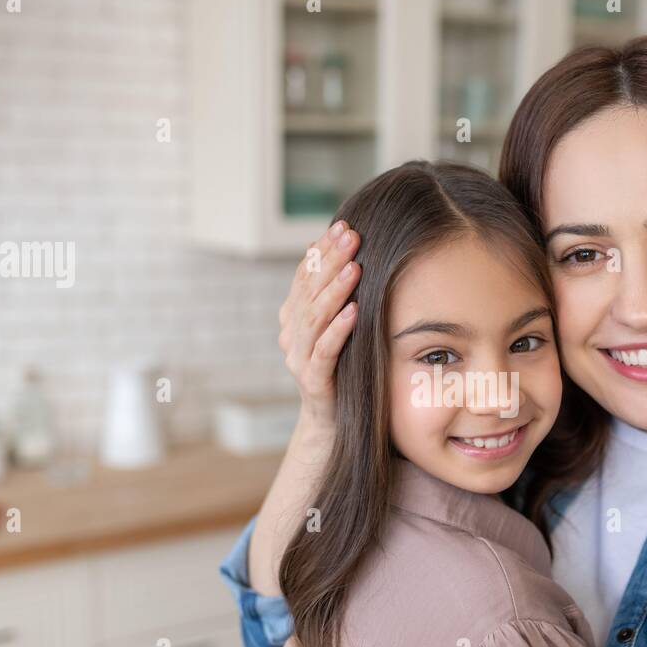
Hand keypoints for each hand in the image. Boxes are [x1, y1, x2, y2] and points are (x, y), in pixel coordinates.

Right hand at [279, 221, 362, 428]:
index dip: (321, 251)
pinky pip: (324, 351)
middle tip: (351, 236)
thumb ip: (332, 295)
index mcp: (293, 317)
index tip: (342, 227)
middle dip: (330, 261)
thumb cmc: (340, 368)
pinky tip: (355, 311)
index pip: (304, 276)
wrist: (331, 420)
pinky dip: (338, 330)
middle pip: (308, 291)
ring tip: (356, 268)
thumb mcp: (335, 327)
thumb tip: (334, 252)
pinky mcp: (312, 380)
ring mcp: (298, 358)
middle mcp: (290, 334)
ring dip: (335, 290)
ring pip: (314, 318)